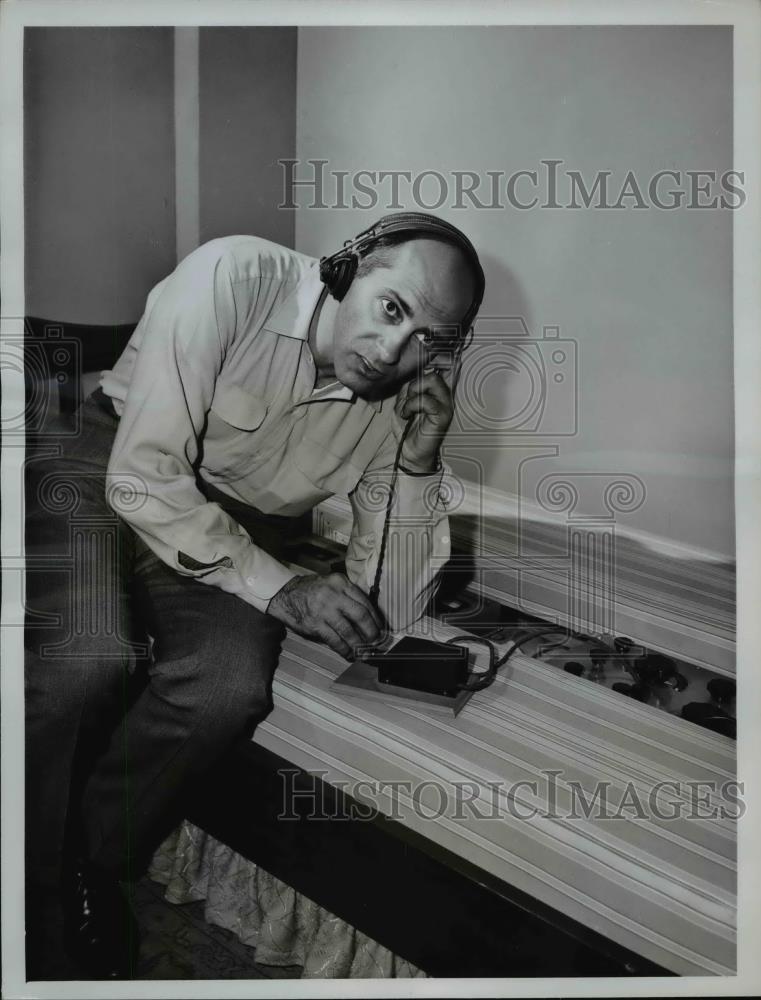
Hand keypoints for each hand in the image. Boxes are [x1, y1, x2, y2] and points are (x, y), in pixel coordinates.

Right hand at [267, 573, 384, 659]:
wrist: (285, 594)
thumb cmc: (312, 591)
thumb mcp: (332, 584)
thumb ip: (348, 596)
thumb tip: (368, 619)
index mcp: (341, 583)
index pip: (365, 601)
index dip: (375, 618)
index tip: (380, 628)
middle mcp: (334, 594)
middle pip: (360, 615)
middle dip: (371, 632)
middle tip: (376, 642)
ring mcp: (324, 610)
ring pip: (348, 631)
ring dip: (359, 645)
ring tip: (364, 653)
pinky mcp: (315, 624)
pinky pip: (334, 640)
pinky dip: (343, 649)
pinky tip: (348, 654)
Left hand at [396, 370, 453, 472]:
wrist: (408, 450)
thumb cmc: (407, 427)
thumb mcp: (402, 402)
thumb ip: (408, 388)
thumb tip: (413, 376)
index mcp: (435, 391)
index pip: (441, 368)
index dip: (435, 360)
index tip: (423, 360)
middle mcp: (444, 395)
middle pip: (434, 372)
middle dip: (415, 383)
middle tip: (407, 399)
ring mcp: (446, 404)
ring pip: (433, 381)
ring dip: (413, 394)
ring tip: (407, 408)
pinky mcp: (443, 415)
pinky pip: (428, 400)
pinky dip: (412, 405)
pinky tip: (407, 415)